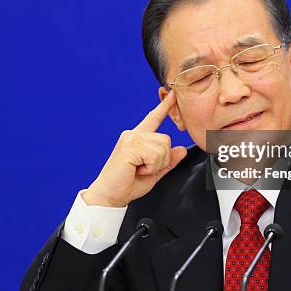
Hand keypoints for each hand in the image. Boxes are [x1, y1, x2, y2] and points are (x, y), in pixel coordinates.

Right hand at [83, 90, 187, 206]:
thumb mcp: (154, 172)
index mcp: (138, 138)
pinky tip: (137, 170)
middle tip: (145, 169)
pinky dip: (151, 167)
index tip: (174, 94)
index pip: (154, 118)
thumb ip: (167, 161)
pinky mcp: (130, 147)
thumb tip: (181, 149)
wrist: (109, 196)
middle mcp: (133, 135)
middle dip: (162, 159)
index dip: (165, 106)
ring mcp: (131, 139)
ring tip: (139, 169)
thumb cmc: (127, 184)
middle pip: (166, 139)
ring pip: (162, 147)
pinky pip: (155, 155)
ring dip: (156, 164)